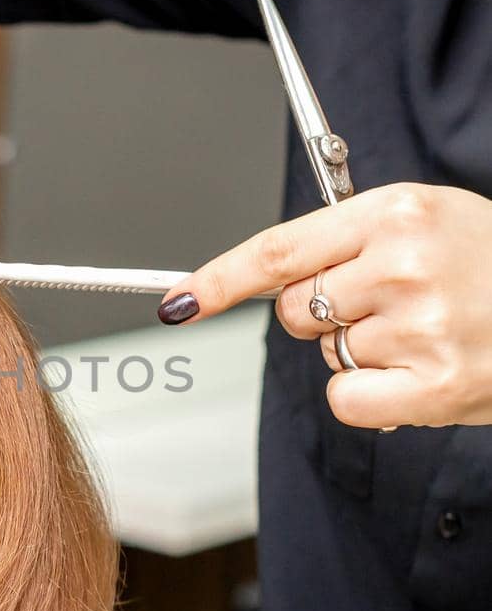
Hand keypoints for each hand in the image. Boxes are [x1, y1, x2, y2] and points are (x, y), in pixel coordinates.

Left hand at [157, 183, 491, 429]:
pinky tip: (419, 377)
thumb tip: (269, 279)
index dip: (217, 279)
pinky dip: (372, 400)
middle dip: (323, 316)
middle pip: (292, 310)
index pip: (278, 250)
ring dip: (363, 355)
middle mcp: (401, 263)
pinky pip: (346, 400)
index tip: (176, 302)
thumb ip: (353, 239)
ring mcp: (419, 325)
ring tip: (428, 335)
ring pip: (326, 354)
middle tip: (391, 307)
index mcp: (394, 210)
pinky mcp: (434, 385)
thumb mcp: (431, 219)